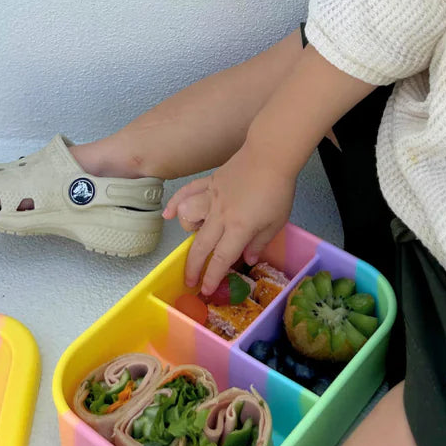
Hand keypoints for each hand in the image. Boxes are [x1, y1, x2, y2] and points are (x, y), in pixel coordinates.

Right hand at [163, 143, 295, 294]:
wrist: (270, 155)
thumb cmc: (278, 190)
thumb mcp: (276, 222)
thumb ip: (260, 242)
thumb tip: (248, 259)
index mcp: (238, 228)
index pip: (221, 258)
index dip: (212, 277)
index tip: (205, 290)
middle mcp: (220, 215)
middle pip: (201, 246)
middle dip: (193, 267)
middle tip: (190, 281)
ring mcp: (211, 197)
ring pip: (187, 216)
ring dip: (189, 229)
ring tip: (197, 233)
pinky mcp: (209, 182)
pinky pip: (186, 192)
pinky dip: (175, 203)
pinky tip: (168, 214)